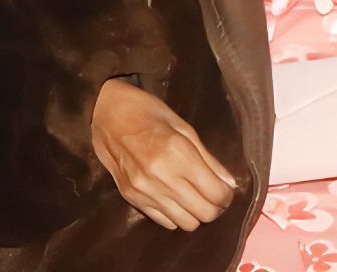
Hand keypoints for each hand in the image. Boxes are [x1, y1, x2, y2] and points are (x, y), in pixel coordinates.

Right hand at [91, 77, 237, 230]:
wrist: (106, 114)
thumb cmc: (148, 112)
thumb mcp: (183, 126)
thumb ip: (208, 158)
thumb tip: (230, 184)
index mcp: (178, 153)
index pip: (215, 193)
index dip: (227, 195)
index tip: (227, 188)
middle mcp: (162, 177)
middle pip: (204, 213)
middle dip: (216, 207)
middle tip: (215, 194)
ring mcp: (145, 191)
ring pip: (186, 224)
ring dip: (196, 214)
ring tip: (196, 197)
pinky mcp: (133, 199)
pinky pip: (165, 222)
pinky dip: (176, 215)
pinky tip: (175, 198)